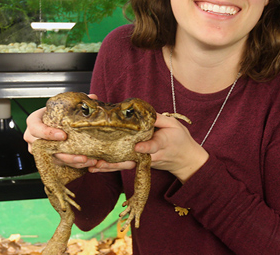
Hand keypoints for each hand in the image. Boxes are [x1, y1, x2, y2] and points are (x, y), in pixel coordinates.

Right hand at [23, 93, 98, 168]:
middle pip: (46, 149)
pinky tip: (88, 163)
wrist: (52, 122)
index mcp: (34, 122)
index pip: (36, 128)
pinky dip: (74, 164)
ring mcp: (40, 150)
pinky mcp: (48, 158)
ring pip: (54, 159)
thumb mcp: (62, 105)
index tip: (64, 136)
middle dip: (65, 154)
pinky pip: (60, 164)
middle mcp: (33, 138)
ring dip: (72, 162)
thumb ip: (77, 101)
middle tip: (81, 155)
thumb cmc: (55, 113)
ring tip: (88, 160)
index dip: (48, 133)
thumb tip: (93, 97)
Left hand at [89, 113, 208, 182]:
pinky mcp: (141, 164)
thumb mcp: (174, 125)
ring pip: (126, 165)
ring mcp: (145, 162)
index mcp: (162, 144)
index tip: (137, 147)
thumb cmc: (180, 140)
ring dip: (110, 167)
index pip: (154, 146)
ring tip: (94, 166)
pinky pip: (125, 166)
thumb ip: (159, 119)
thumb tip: (143, 111)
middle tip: (100, 161)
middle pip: (133, 160)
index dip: (146, 146)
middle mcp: (151, 156)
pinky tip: (97, 167)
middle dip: (116, 162)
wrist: (186, 160)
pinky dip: (111, 167)